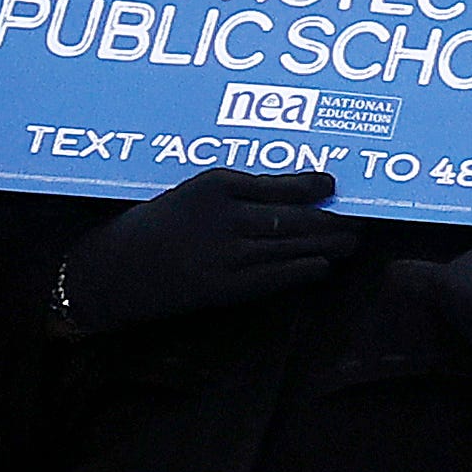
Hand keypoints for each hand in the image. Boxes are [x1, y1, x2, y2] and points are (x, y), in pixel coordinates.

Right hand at [56, 168, 368, 336]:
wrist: (110, 272)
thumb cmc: (153, 227)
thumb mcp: (191, 194)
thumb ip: (238, 192)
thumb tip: (294, 191)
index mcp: (216, 185)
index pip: (283, 185)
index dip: (316, 186)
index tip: (334, 184)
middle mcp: (227, 216)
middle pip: (298, 217)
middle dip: (334, 219)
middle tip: (360, 218)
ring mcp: (229, 254)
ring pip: (295, 246)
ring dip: (330, 244)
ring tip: (351, 241)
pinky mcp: (226, 287)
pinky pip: (279, 276)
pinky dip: (307, 269)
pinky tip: (324, 266)